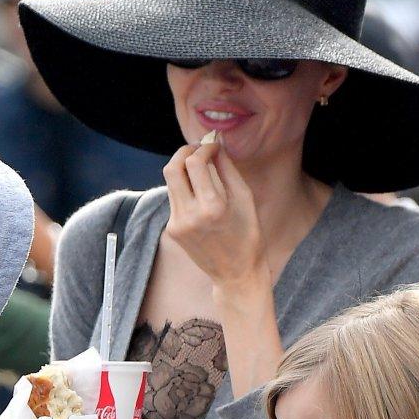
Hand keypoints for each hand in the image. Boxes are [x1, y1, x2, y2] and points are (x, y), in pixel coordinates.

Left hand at [163, 142, 269, 287]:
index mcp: (212, 208)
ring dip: (183, 169)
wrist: (236, 273)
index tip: (213, 146)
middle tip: (197, 149)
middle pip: (172, 168)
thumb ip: (227, 168)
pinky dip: (185, 188)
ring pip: (170, 182)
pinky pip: (174, 199)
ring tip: (200, 167)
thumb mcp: (245, 198)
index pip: (194, 163)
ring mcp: (177, 224)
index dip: (203, 148)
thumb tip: (216, 145)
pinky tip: (199, 192)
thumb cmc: (248, 234)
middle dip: (183, 152)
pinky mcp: (172, 230)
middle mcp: (189, 216)